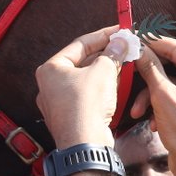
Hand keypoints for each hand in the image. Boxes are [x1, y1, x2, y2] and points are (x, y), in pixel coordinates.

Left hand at [35, 25, 124, 147]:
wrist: (85, 144)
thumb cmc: (86, 106)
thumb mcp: (104, 71)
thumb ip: (112, 53)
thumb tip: (120, 42)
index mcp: (51, 69)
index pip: (80, 44)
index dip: (104, 36)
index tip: (120, 31)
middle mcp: (50, 85)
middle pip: (82, 62)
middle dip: (106, 55)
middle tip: (125, 48)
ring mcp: (58, 103)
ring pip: (85, 80)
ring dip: (105, 72)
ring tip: (124, 64)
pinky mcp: (70, 117)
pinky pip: (86, 96)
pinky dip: (101, 89)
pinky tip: (116, 86)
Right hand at [131, 36, 175, 175]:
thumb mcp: (163, 96)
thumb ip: (150, 69)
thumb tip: (138, 48)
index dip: (152, 43)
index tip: (132, 39)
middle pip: (170, 65)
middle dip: (147, 76)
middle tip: (128, 69)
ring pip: (167, 83)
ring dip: (149, 97)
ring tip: (137, 112)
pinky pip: (170, 96)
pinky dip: (157, 106)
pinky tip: (151, 123)